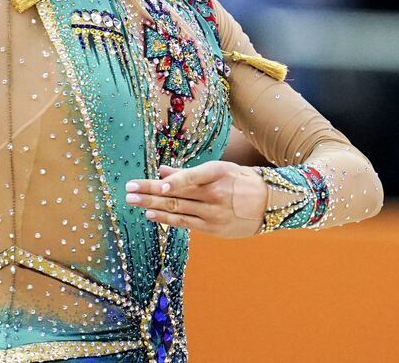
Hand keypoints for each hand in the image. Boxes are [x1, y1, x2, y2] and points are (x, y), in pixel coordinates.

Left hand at [125, 160, 267, 237]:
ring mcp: (213, 213)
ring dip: (152, 205)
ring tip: (132, 200)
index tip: (157, 183)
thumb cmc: (241, 182)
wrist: (270, 204)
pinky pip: (185, 223)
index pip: (193, 177)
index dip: (175, 181)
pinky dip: (166, 219)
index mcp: (219, 174)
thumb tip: (162, 170)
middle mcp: (215, 194)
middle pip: (178, 194)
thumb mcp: (220, 171)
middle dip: (150, 191)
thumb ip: (189, 172)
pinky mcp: (212, 228)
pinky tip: (150, 215)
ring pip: (177, 209)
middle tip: (129, 189)